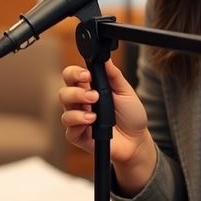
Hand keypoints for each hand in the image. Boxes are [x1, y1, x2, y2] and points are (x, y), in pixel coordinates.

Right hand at [59, 59, 156, 186]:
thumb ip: (114, 75)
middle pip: (64, 92)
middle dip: (76, 92)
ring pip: (64, 111)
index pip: (71, 76)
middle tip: (94, 95)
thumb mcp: (126, 92)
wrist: (137, 141)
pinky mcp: (78, 136)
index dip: (75, 73)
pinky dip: (79, 123)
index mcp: (89, 88)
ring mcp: (78, 120)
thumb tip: (105, 59)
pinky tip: (92, 122)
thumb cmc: (130, 116)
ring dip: (78, 109)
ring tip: (95, 113)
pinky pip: (69, 129)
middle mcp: (80, 103)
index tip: (87, 76)